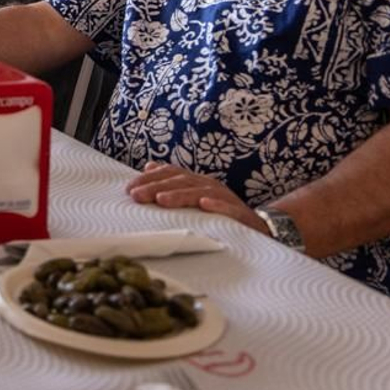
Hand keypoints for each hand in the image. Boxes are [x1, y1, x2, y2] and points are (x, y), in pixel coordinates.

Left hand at [125, 163, 263, 231]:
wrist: (259, 223)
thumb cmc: (221, 210)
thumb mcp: (194, 194)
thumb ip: (173, 182)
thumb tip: (149, 166)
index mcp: (197, 181)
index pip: (171, 174)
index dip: (149, 179)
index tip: (129, 189)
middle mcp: (209, 185)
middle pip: (180, 182)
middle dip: (156, 187)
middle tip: (137, 196)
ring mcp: (225, 197)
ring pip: (200, 192)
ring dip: (180, 195)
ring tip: (161, 199)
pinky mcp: (240, 213)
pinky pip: (229, 208)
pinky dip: (217, 205)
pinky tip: (204, 205)